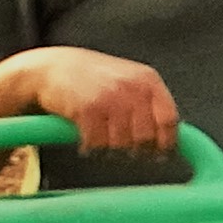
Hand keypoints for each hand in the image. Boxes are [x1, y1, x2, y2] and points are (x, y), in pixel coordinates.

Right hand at [24, 49, 181, 156]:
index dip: (166, 142)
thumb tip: (170, 142)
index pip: (169, 120)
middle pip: (145, 137)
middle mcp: (131, 88)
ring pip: (122, 144)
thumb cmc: (94, 78)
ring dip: (111, 150)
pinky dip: (91, 149)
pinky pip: (97, 144)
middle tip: (123, 150)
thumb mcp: (129, 81)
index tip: (159, 155)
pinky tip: (86, 141)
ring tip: (101, 140)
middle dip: (136, 150)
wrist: (52, 67)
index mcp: (148, 80)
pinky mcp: (87, 109)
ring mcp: (109, 97)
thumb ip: (149, 104)